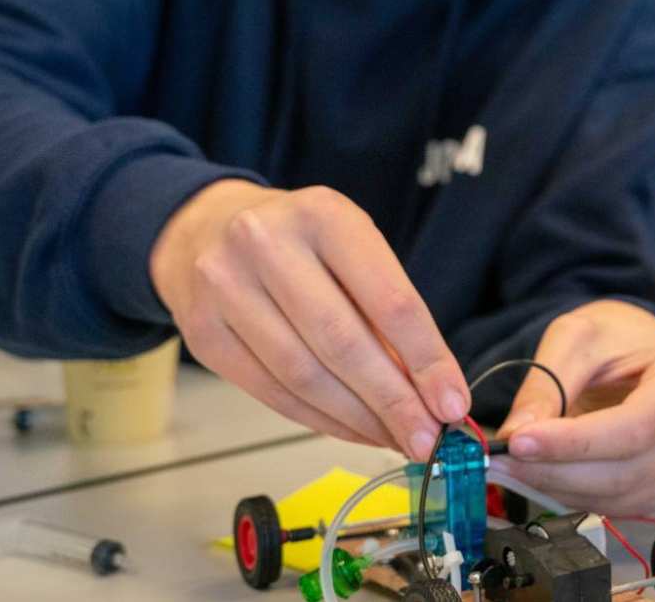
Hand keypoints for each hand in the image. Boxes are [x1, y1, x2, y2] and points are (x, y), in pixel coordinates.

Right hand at [149, 180, 468, 457]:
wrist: (207, 229)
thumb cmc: (299, 241)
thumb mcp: (352, 247)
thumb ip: (387, 312)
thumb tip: (429, 391)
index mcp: (323, 215)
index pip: (389, 301)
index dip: (427, 360)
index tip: (452, 403)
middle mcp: (266, 245)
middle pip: (342, 344)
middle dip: (393, 402)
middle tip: (427, 439)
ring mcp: (225, 288)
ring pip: (304, 376)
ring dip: (357, 420)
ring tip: (393, 438)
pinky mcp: (203, 334)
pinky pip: (272, 392)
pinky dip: (319, 420)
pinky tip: (351, 430)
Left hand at [494, 300, 654, 513]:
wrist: (638, 351)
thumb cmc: (616, 337)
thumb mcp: (576, 338)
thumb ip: (547, 383)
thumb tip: (515, 434)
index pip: (634, 428)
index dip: (574, 443)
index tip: (520, 441)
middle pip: (624, 471)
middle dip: (555, 469)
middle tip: (501, 456)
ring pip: (616, 496)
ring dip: (556, 486)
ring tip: (513, 462)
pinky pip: (615, 506)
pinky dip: (571, 494)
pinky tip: (544, 471)